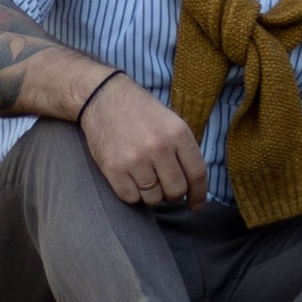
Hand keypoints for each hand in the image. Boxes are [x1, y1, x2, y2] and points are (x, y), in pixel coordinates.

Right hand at [79, 72, 209, 207]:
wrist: (103, 97)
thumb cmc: (140, 112)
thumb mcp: (170, 121)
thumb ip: (183, 150)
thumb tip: (194, 185)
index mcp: (178, 133)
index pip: (197, 174)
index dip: (199, 194)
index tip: (195, 204)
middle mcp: (159, 147)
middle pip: (176, 191)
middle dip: (173, 195)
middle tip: (165, 186)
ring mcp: (135, 159)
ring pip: (153, 199)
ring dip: (151, 194)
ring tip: (145, 176)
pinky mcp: (114, 169)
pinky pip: (131, 198)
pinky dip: (132, 194)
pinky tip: (130, 178)